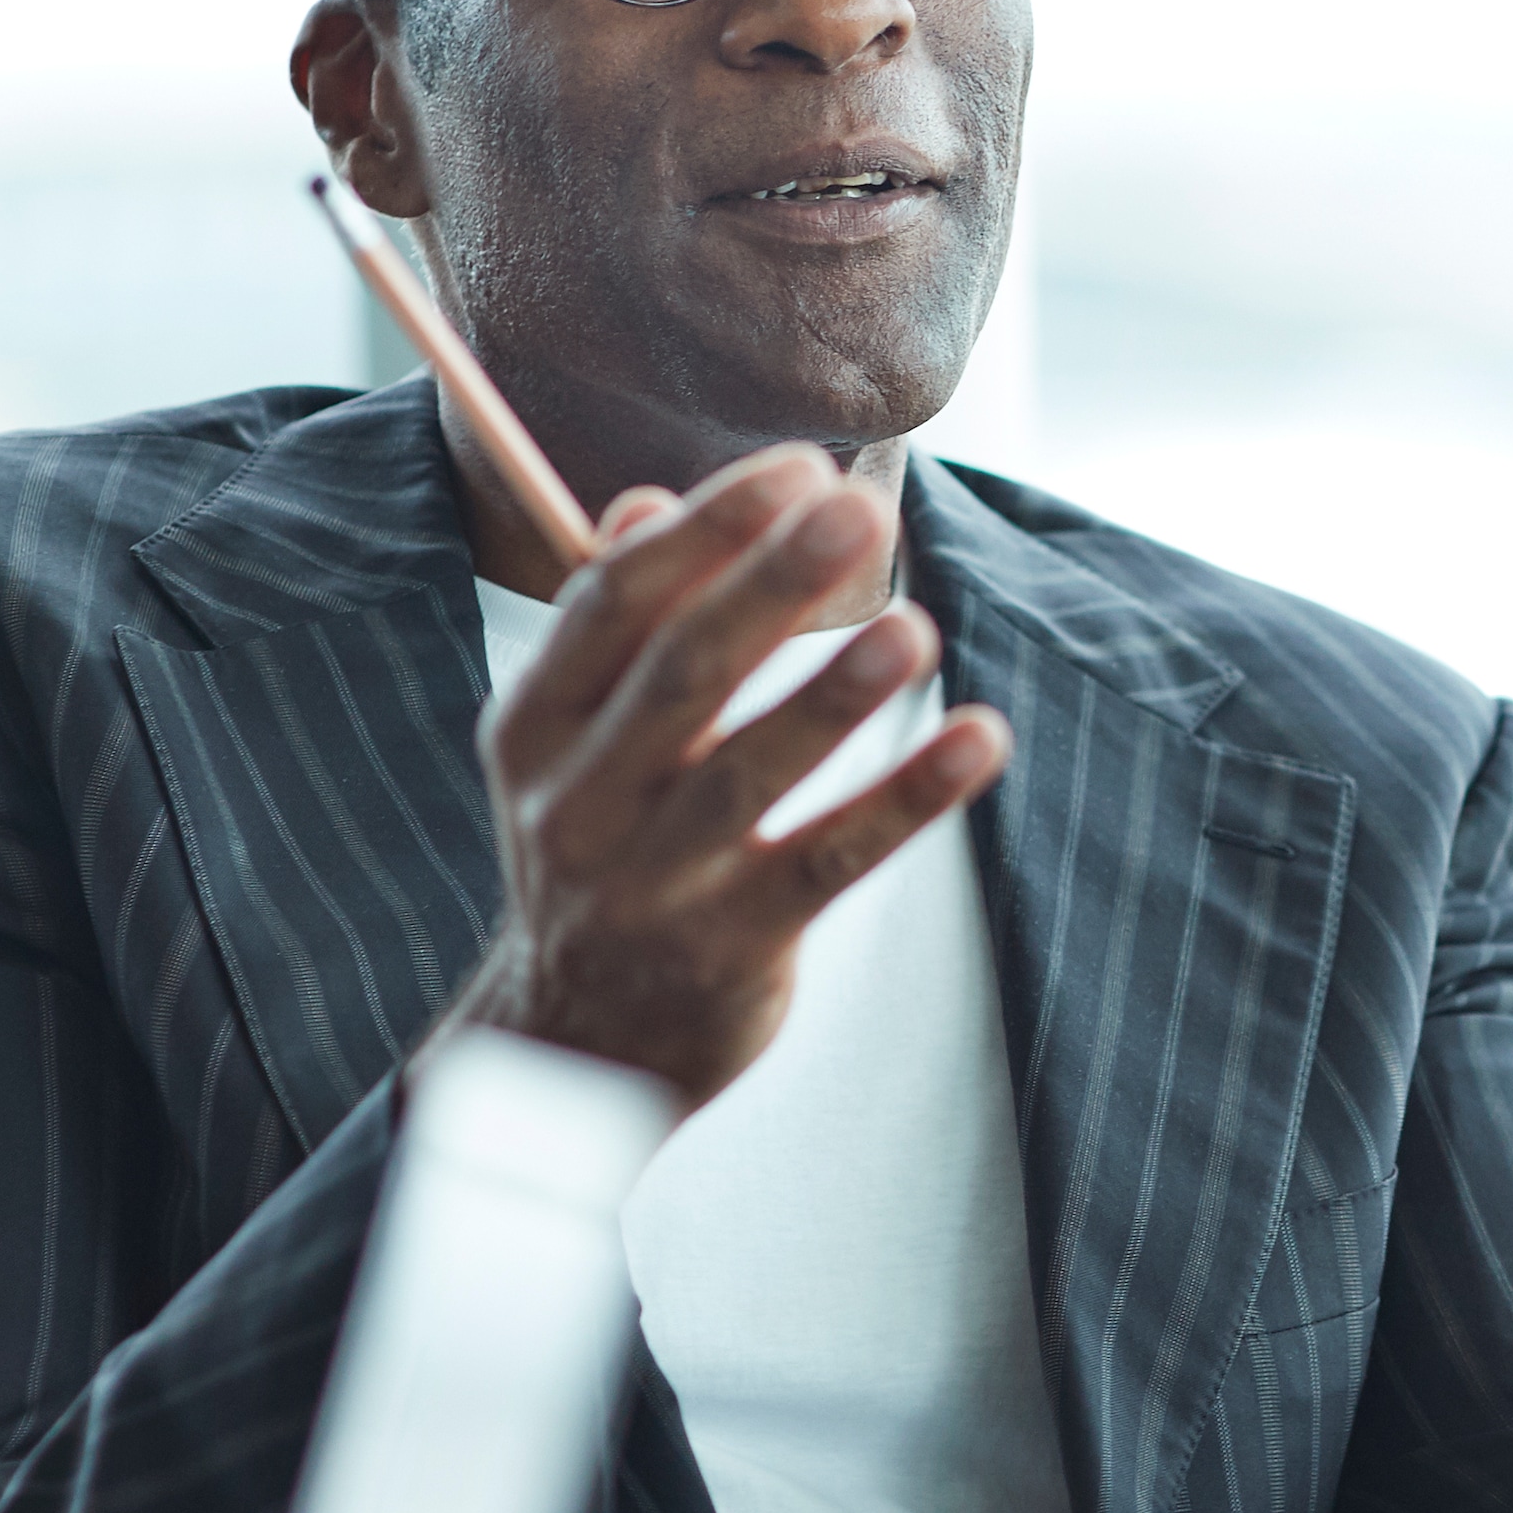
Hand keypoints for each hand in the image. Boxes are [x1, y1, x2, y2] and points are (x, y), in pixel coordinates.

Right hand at [436, 443, 1013, 1109]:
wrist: (577, 1046)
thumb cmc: (601, 850)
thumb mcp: (572, 744)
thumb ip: (612, 628)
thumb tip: (646, 500)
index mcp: (534, 727)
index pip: (611, 603)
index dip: (707, 529)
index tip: (797, 466)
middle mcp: (577, 802)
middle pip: (682, 674)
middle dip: (773, 585)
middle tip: (863, 509)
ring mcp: (652, 882)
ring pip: (750, 773)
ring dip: (834, 695)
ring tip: (915, 626)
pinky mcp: (732, 947)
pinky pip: (828, 862)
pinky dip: (905, 798)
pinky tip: (977, 740)